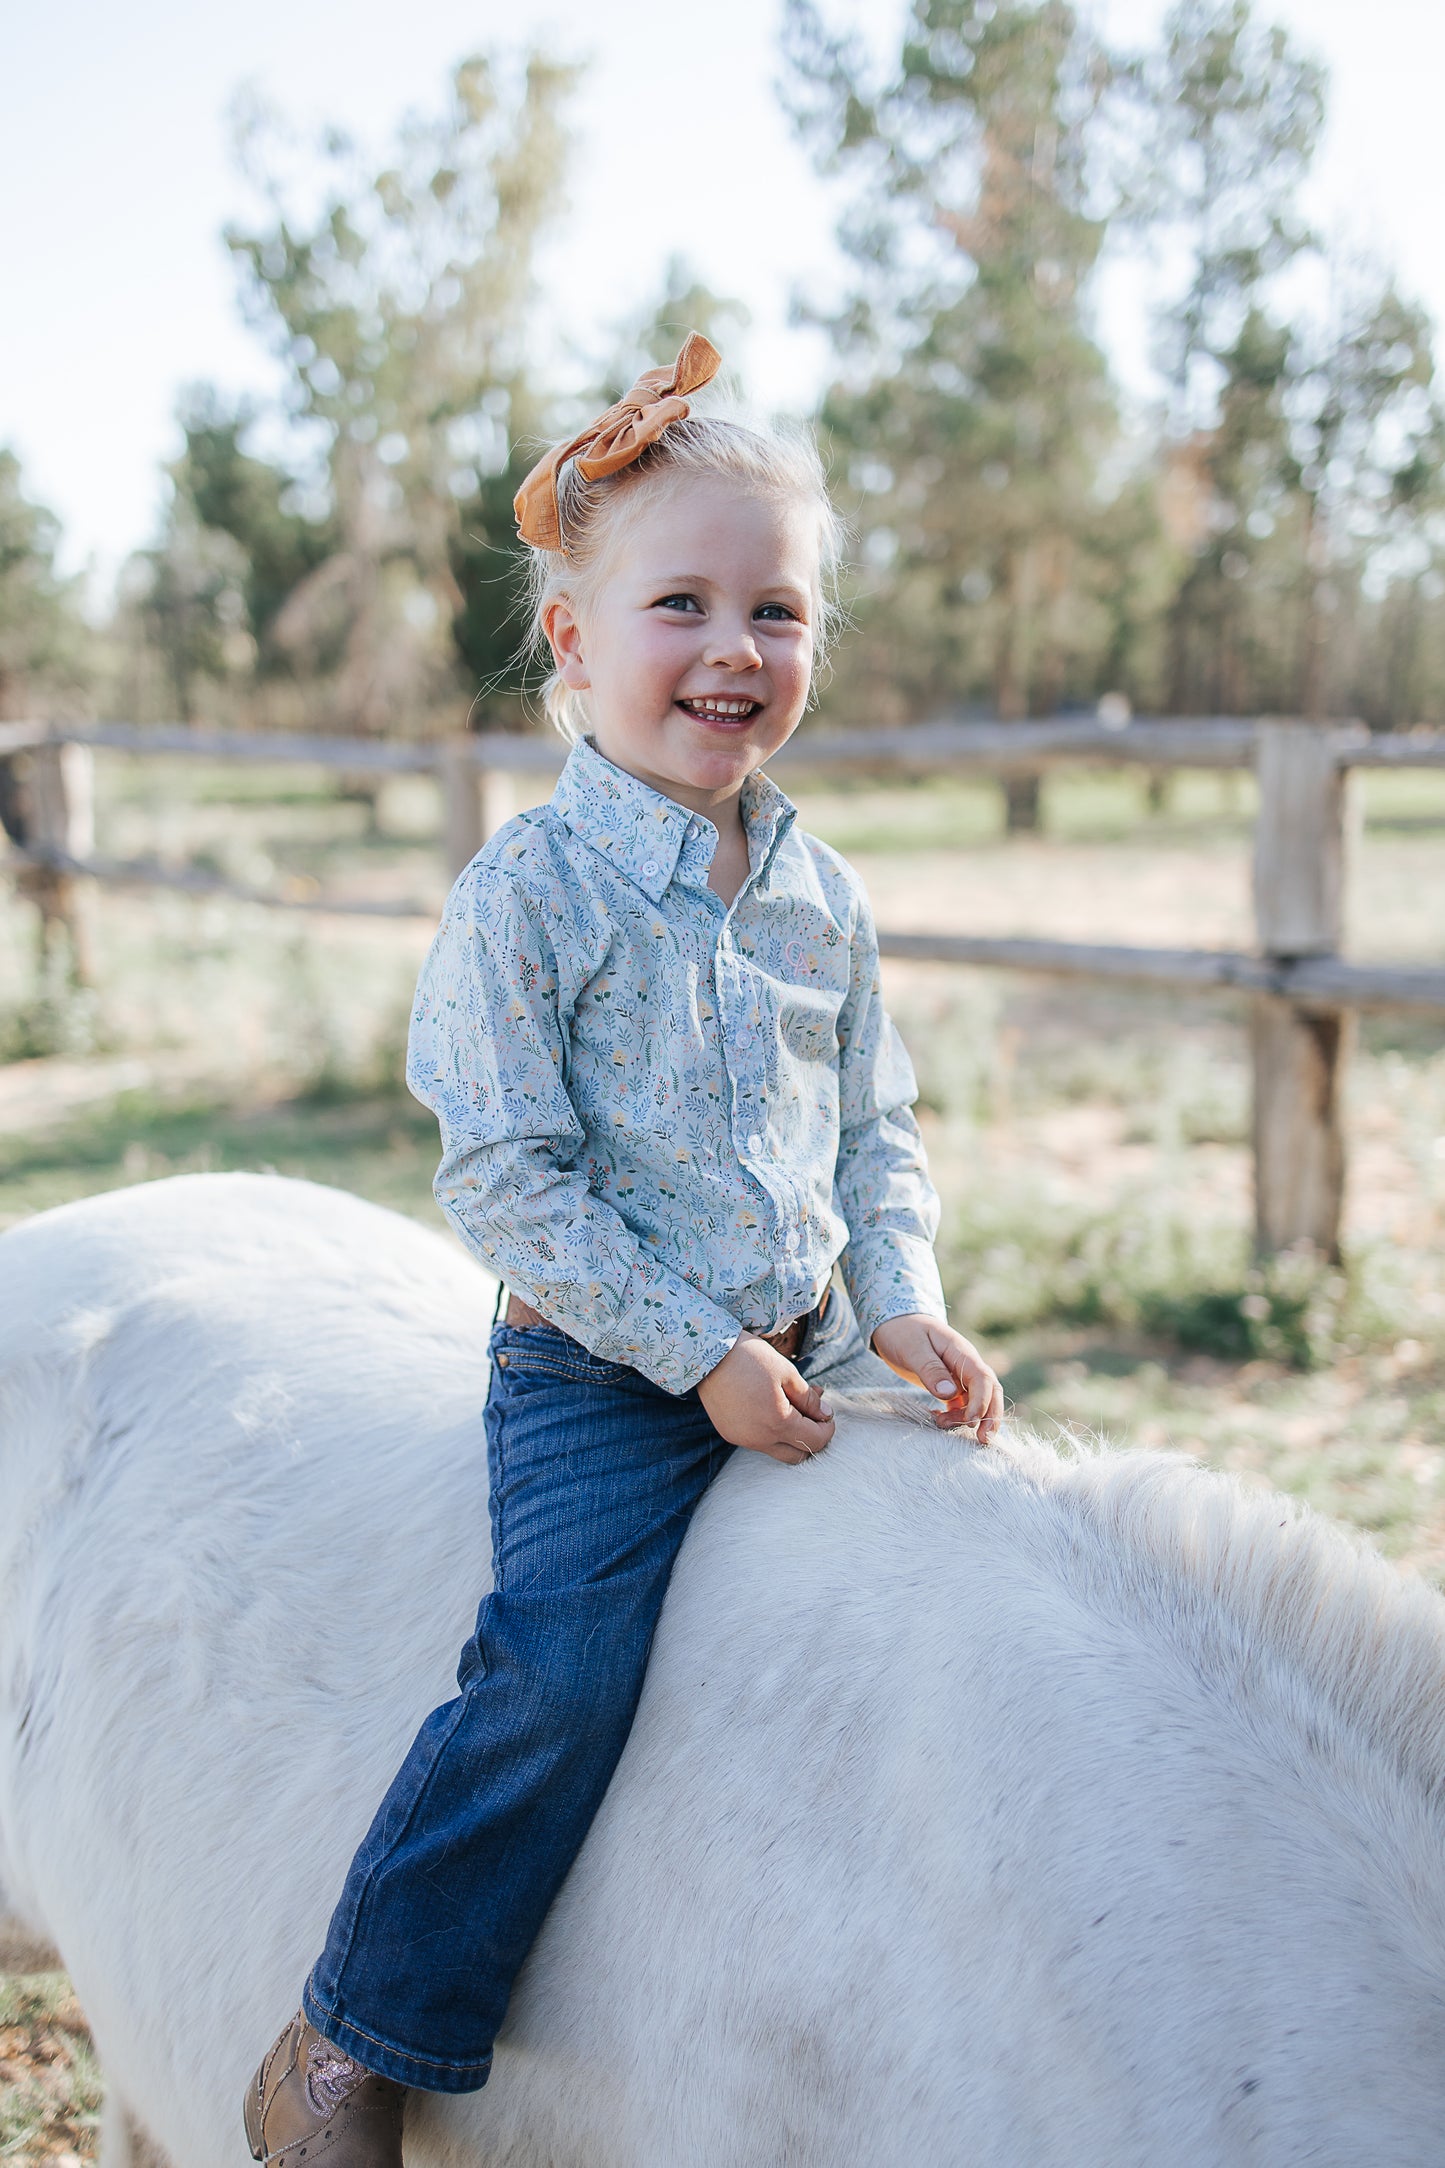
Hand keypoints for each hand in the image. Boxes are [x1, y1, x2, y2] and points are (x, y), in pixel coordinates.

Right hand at [697, 1334, 835, 1463]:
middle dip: (810, 1439)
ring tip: (791, 1407)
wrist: (709, 1355)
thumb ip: (808, 1398)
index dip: (827, 1429)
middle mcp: (760, 1439)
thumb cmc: (751, 1359)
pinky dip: (770, 1433)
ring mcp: (743, 1439)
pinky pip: (758, 1443)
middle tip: (813, 1416)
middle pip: (797, 1456)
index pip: (815, 1441)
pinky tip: (770, 1409)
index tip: (827, 1414)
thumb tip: (825, 1414)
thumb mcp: (787, 1373)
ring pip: (777, 1451)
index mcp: (779, 1423)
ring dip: (790, 1437)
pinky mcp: (729, 1434)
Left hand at [870, 1314, 1002, 1441]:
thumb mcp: (912, 1348)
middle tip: (983, 1440)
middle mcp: (965, 1364)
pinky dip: (955, 1416)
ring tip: (943, 1426)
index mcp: (961, 1352)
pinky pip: (961, 1403)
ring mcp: (959, 1375)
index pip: (982, 1378)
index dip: (981, 1402)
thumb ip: (931, 1370)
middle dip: (990, 1416)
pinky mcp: (949, 1384)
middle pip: (990, 1391)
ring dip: (968, 1418)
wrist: (893, 1322)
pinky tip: (938, 1421)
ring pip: (977, 1400)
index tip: (970, 1421)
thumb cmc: (902, 1331)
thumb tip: (949, 1394)